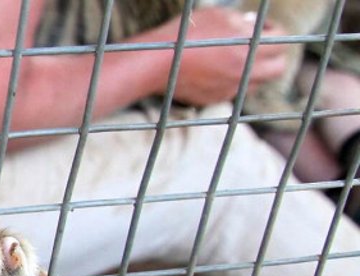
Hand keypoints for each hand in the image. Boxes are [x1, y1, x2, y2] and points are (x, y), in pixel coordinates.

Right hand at [158, 7, 290, 105]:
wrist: (156, 63)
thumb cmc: (186, 33)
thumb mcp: (218, 15)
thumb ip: (242, 21)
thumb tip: (252, 25)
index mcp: (249, 47)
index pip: (281, 40)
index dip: (273, 29)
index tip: (262, 27)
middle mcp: (244, 71)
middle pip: (277, 68)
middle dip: (273, 56)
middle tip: (259, 46)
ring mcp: (230, 88)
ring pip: (256, 83)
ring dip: (254, 71)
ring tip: (237, 59)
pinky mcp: (215, 98)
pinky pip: (234, 91)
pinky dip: (232, 81)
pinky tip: (216, 70)